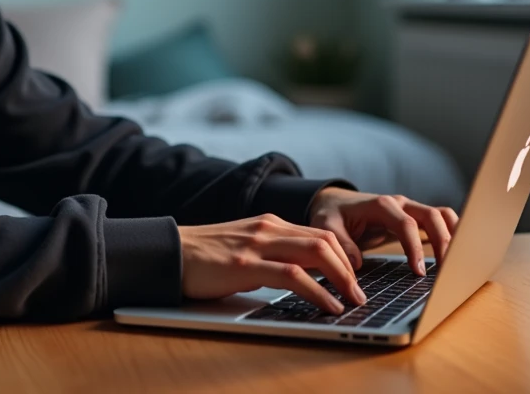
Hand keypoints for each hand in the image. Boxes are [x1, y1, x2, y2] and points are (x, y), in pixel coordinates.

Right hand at [177, 213, 367, 313]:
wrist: (168, 252)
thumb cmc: (203, 256)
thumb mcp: (244, 246)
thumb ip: (270, 253)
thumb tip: (300, 275)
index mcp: (269, 223)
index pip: (319, 233)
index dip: (344, 256)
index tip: (354, 279)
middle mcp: (267, 228)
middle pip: (325, 240)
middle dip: (351, 268)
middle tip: (361, 293)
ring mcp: (257, 244)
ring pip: (316, 252)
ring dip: (343, 279)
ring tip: (354, 300)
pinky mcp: (245, 265)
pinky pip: (293, 275)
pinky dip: (319, 291)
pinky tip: (330, 305)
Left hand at [307, 188, 459, 275]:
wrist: (334, 202)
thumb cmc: (331, 214)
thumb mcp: (326, 226)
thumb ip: (340, 243)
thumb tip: (356, 264)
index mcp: (380, 205)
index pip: (406, 224)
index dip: (415, 247)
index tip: (419, 271)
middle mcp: (400, 204)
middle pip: (432, 216)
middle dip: (443, 241)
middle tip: (447, 270)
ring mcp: (410, 209)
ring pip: (441, 215)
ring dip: (454, 234)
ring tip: (459, 261)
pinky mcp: (415, 218)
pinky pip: (440, 221)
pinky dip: (452, 232)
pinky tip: (457, 253)